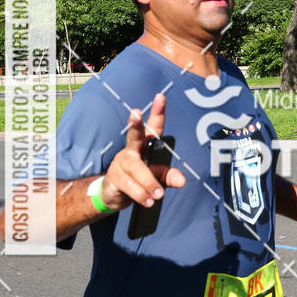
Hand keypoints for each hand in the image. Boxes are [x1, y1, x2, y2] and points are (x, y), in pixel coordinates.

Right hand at [100, 93, 185, 210]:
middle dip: (135, 124)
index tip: (161, 96)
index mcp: (144, 146)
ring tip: (158, 195)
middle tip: (136, 113)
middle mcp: (131, 150)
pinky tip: (148, 200)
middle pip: (134, 136)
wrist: (114, 195)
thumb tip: (182, 180)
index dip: (157, 112)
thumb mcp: (156, 177)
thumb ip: (168, 176)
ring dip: (149, 183)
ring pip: (136, 169)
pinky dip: (140, 194)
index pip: (152, 127)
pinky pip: (128, 184)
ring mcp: (121, 163)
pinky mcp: (114, 177)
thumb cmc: (138, 179)